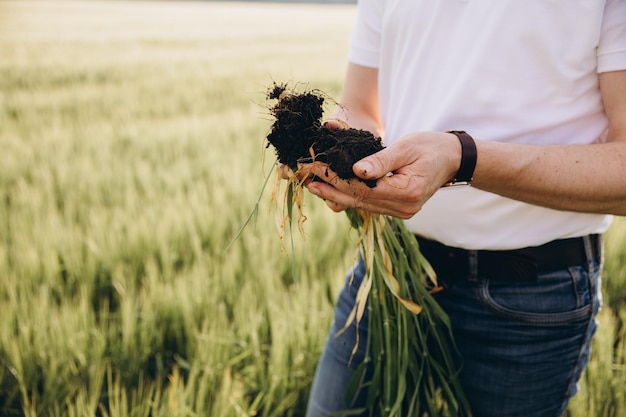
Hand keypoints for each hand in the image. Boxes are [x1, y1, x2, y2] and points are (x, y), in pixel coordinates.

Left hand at [302, 131, 461, 218]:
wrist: (452, 159)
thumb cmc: (430, 147)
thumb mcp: (406, 147)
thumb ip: (381, 160)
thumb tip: (356, 170)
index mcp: (407, 192)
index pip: (363, 188)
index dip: (337, 178)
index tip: (316, 166)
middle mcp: (404, 208)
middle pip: (359, 201)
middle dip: (331, 189)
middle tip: (306, 179)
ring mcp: (401, 212)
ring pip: (362, 206)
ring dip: (336, 195)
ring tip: (313, 185)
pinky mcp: (398, 210)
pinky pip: (369, 205)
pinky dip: (350, 197)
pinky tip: (333, 190)